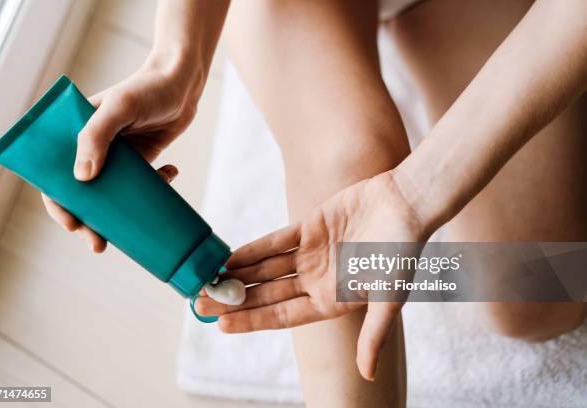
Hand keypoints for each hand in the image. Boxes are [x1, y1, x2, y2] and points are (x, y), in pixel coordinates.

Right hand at [42, 54, 205, 250]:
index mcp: (78, 134)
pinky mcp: (144, 160)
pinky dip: (155, 187)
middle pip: (84, 192)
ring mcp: (120, 157)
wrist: (183, 82)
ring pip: (113, 194)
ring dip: (119, 214)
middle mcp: (96, 148)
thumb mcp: (120, 107)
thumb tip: (82, 178)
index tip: (72, 225)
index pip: (57, 173)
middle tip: (98, 244)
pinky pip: (142, 184)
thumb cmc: (148, 88)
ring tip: (132, 230)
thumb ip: (97, 136)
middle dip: (89, 221)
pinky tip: (170, 174)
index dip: (59, 202)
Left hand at [195, 171, 428, 380]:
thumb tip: (367, 376)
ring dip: (238, 274)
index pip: (282, 316)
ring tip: (209, 281)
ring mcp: (311, 254)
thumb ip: (374, 335)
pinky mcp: (309, 228)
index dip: (252, 321)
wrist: (406, 205)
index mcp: (331, 301)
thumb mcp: (389, 299)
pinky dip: (252, 248)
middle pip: (267, 293)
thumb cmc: (402, 253)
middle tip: (201, 304)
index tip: (222, 325)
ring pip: (266, 267)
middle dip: (235, 299)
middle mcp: (317, 280)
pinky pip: (275, 240)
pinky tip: (230, 255)